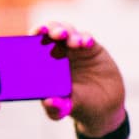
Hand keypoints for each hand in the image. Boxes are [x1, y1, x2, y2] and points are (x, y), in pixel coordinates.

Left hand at [37, 22, 126, 137]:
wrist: (105, 106)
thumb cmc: (78, 106)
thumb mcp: (65, 110)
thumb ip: (55, 107)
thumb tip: (48, 102)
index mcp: (44, 65)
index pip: (34, 46)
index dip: (33, 37)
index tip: (35, 35)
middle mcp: (57, 54)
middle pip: (50, 32)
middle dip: (51, 28)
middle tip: (57, 35)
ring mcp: (74, 50)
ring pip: (68, 31)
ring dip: (68, 32)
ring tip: (74, 43)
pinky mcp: (92, 49)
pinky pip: (86, 37)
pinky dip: (85, 37)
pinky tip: (86, 43)